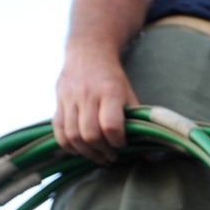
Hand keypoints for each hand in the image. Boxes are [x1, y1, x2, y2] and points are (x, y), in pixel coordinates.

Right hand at [53, 47, 136, 163]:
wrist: (88, 52)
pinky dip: (68, 145)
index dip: (118, 142)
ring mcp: (70, 98)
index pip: (111, 126)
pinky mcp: (59, 102)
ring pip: (73, 135)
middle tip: (111, 156)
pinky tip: (80, 150)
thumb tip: (151, 156)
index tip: (122, 144)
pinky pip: (59, 130)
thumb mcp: (129, 95)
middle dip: (102, 151)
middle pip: (90, 134)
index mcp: (109, 92)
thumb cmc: (112, 79)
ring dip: (86, 152)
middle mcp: (87, 95)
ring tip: (98, 156)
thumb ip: (137, 122)